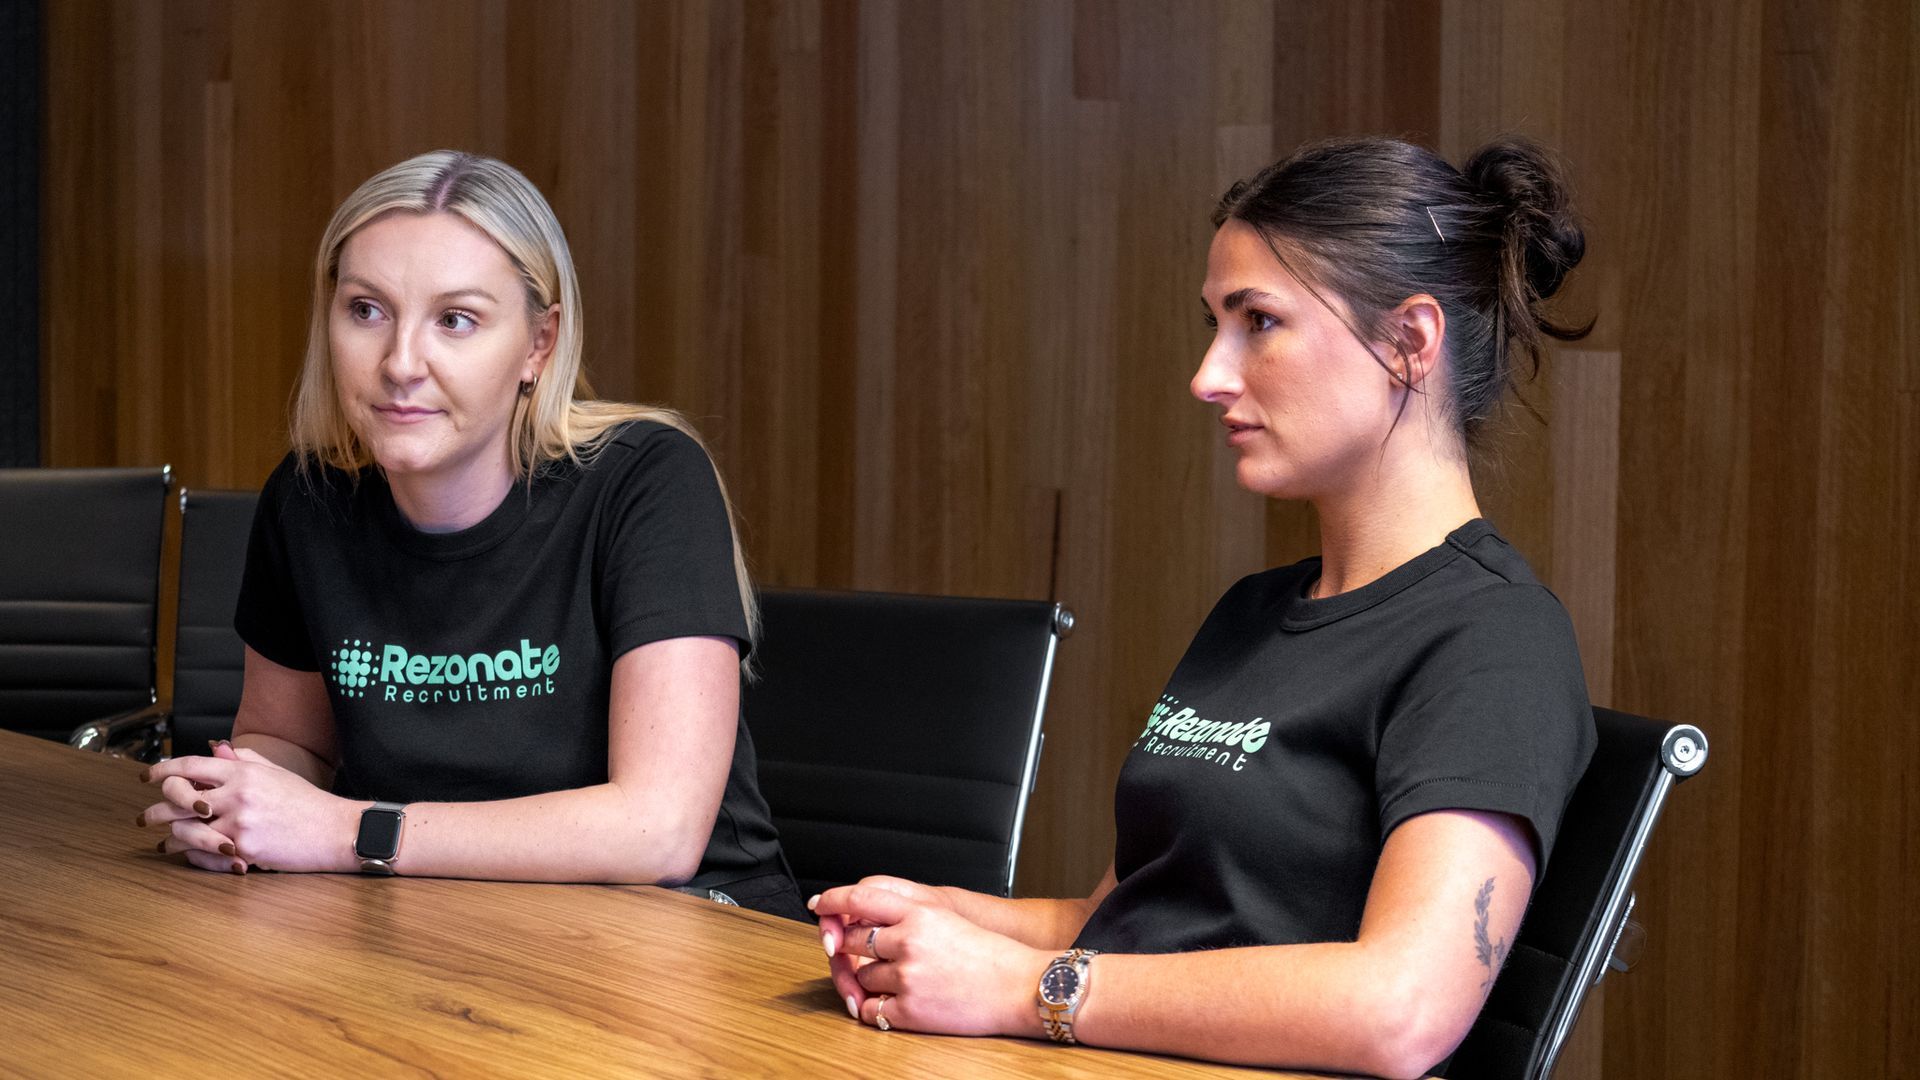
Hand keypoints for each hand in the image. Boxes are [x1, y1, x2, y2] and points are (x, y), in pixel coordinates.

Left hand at [138, 742, 359, 873]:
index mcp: (244, 772)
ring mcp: (239, 823)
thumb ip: (244, 761)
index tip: (147, 777)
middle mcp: (237, 795)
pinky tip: (186, 855)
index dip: (162, 770)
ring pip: (183, 830)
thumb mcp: (276, 773)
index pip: (190, 765)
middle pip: (177, 797)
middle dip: (156, 809)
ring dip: (169, 838)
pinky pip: (202, 854)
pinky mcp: (243, 849)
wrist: (335, 829)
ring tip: (164, 842)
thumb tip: (215, 751)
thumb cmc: (307, 802)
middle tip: (146, 818)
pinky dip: (190, 856)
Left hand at [812, 882, 1049, 1037]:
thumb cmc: (988, 954)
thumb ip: (905, 913)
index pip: (859, 898)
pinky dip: (869, 1007)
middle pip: (852, 941)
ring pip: (861, 976)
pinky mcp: (910, 1010)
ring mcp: (908, 977)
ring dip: (867, 979)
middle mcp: (909, 941)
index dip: (832, 901)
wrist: (1019, 986)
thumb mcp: (946, 916)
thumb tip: (861, 917)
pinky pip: (868, 1010)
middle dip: (848, 948)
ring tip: (892, 979)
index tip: (819, 905)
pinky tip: (884, 1001)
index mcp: (920, 912)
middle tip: (852, 952)